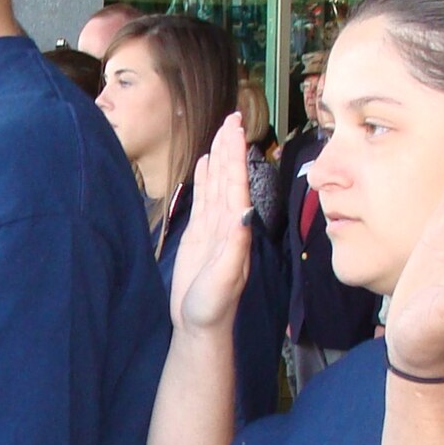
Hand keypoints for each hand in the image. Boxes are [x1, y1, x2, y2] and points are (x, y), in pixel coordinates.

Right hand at [168, 114, 252, 333]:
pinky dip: (205, 178)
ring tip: (220, 131)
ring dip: (219, 158)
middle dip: (230, 147)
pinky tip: (204, 163)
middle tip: (231, 117)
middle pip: (228, 177)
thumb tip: (244, 212)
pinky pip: (203, 199)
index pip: (236, 184)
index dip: (235, 155)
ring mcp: (214, 229)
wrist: (200, 328)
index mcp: (236, 230)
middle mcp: (228, 224)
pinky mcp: (200, 236)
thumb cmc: (213, 309)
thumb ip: (235, 247)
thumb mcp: (224, 280)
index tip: (235, 128)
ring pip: (217, 184)